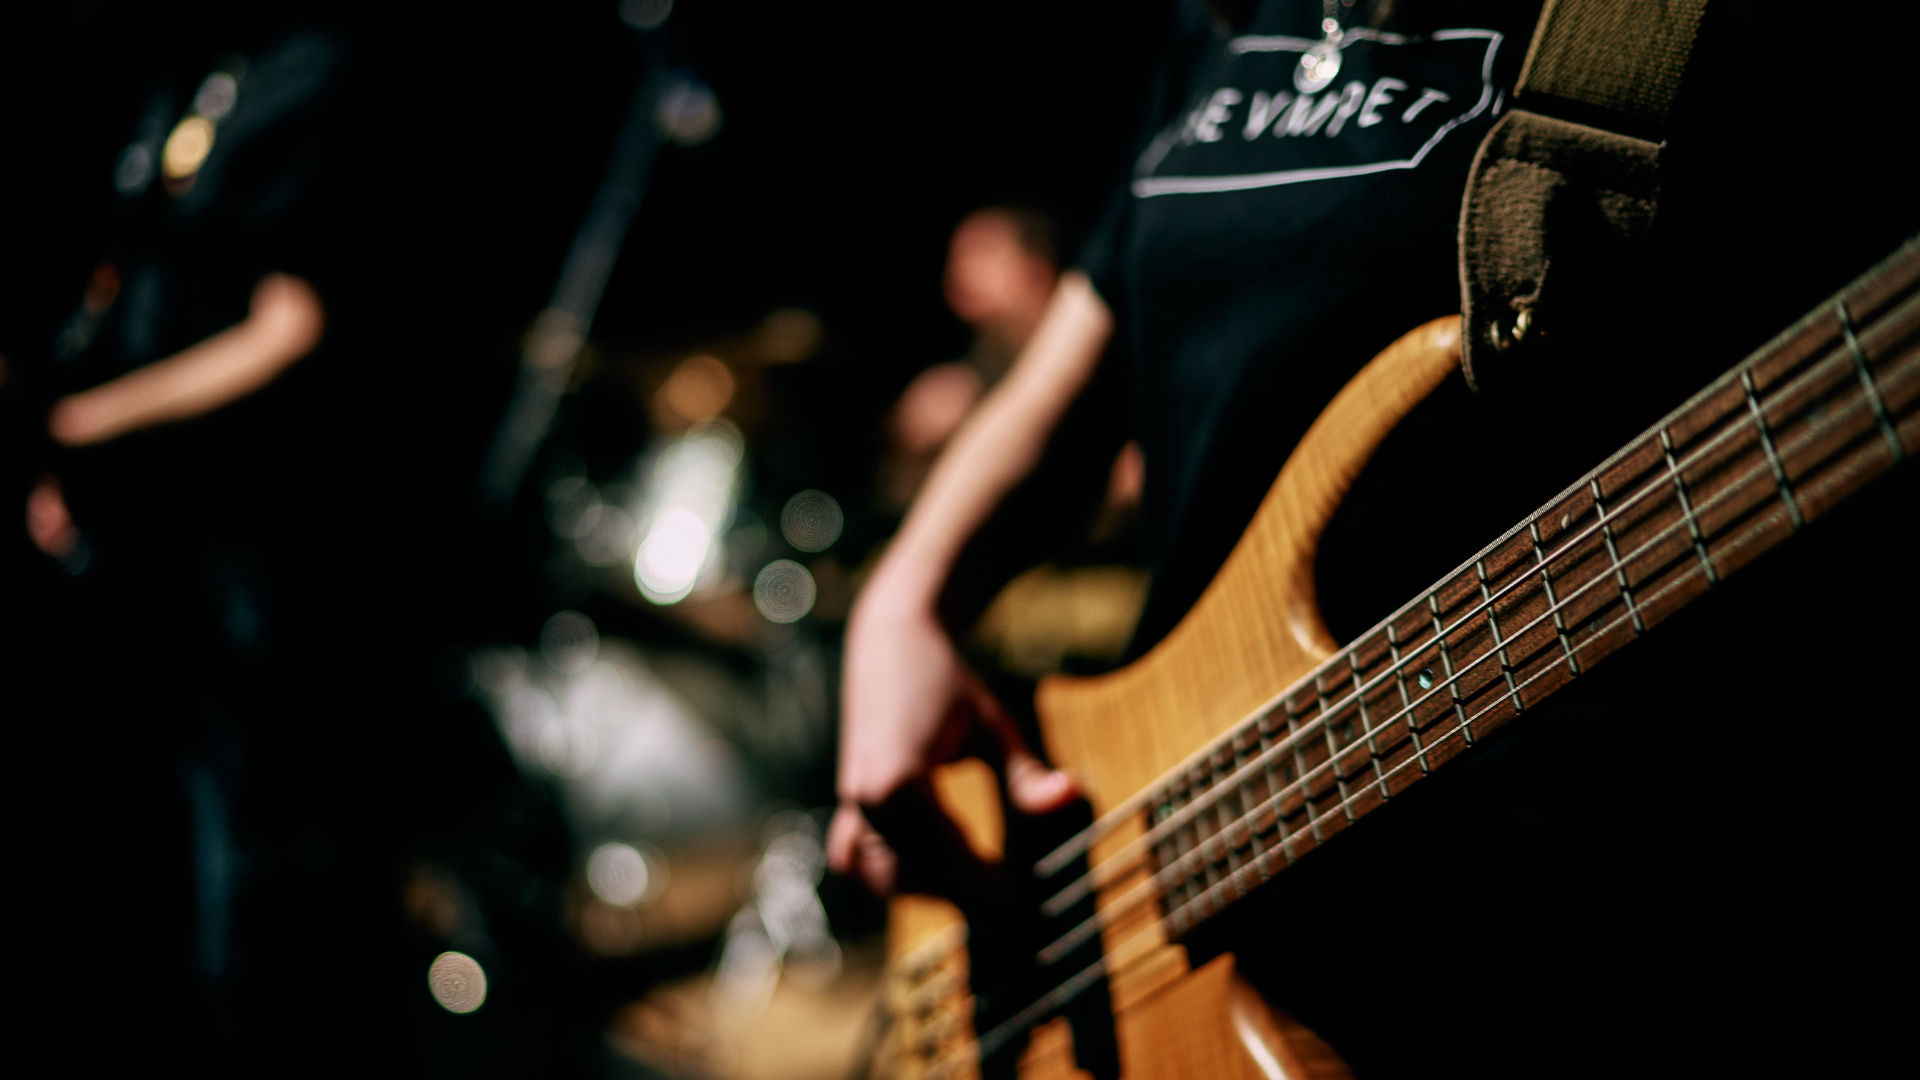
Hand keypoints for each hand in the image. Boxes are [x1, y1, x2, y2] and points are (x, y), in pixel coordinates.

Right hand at [828, 576, 1074, 894]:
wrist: (892, 640)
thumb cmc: (948, 681)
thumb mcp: (993, 724)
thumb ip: (1026, 773)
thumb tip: (1074, 796)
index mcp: (902, 782)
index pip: (950, 859)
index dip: (991, 888)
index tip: (1030, 901)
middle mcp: (868, 800)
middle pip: (917, 877)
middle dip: (964, 896)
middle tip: (1016, 903)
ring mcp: (852, 802)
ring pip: (882, 878)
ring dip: (927, 891)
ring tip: (980, 886)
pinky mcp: (848, 801)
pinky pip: (857, 860)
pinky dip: (888, 876)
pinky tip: (933, 873)